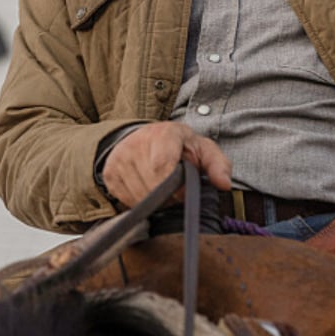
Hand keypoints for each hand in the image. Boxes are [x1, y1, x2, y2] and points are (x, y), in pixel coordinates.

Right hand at [100, 121, 231, 208]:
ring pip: (139, 197)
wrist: (146, 138)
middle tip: (175, 191)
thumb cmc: (180, 146)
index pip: (162, 165)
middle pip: (151, 186)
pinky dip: (140, 202)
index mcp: (164, 133)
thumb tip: (224, 184)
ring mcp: (120, 158)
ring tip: (162, 189)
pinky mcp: (110, 173)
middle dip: (167, 197)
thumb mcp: (203, 150)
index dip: (174, 187)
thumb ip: (217, 165)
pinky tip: (148, 190)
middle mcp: (136, 143)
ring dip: (155, 202)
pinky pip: (127, 201)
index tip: (183, 194)